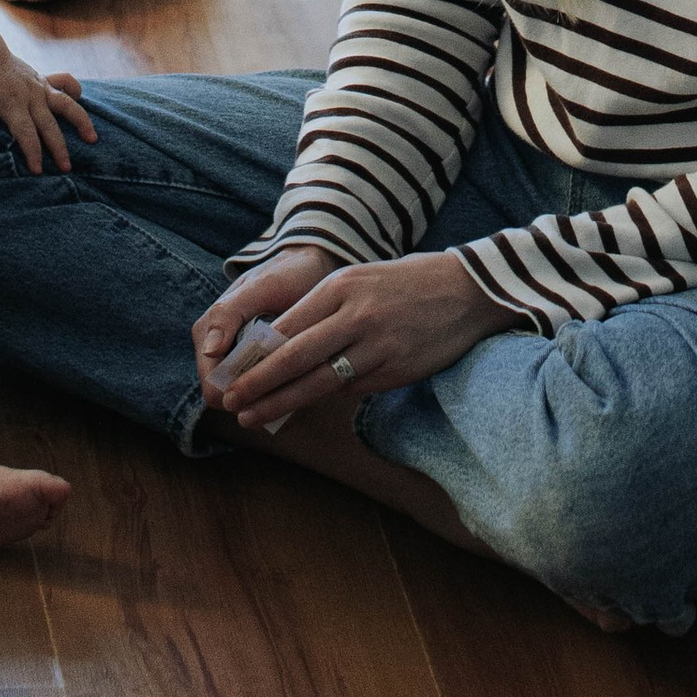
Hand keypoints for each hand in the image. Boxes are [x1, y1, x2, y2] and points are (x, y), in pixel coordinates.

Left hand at [0, 31, 96, 174]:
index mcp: (11, 103)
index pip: (26, 133)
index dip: (32, 152)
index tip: (37, 171)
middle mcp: (31, 95)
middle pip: (49, 125)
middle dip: (58, 148)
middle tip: (66, 168)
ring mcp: (40, 86)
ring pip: (67, 104)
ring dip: (80, 121)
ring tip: (92, 139)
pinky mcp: (44, 79)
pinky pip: (65, 82)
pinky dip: (74, 90)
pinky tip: (81, 101)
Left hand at [196, 245, 508, 429]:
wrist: (467, 289)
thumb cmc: (406, 283)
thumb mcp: (360, 279)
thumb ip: (323, 308)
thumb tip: (279, 342)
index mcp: (341, 285)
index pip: (287, 325)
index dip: (254, 353)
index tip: (230, 371)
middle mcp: (355, 314)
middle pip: (294, 356)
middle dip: (257, 382)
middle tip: (230, 401)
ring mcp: (377, 344)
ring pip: (319, 381)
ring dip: (281, 402)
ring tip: (253, 417)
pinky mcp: (396, 369)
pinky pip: (351, 389)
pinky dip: (323, 399)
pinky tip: (302, 408)